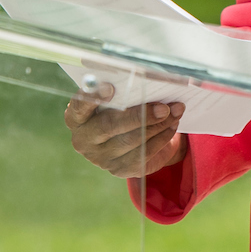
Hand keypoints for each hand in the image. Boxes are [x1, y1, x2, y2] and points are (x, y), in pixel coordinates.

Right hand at [62, 86, 188, 178]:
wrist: (133, 139)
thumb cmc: (122, 109)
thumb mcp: (118, 99)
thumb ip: (124, 92)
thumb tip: (148, 81)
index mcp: (76, 118)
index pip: (79, 106)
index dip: (92, 97)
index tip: (110, 87)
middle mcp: (83, 140)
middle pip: (109, 126)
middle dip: (140, 115)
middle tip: (164, 107)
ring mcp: (100, 158)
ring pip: (131, 140)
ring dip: (158, 124)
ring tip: (175, 111)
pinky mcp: (119, 170)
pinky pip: (143, 153)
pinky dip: (161, 137)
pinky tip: (172, 126)